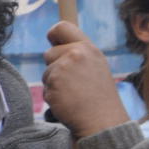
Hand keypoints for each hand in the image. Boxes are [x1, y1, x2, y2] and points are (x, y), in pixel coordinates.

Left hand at [40, 21, 129, 136]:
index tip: (54, 44)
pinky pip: (45, 89)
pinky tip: (68, 102)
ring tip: (74, 94)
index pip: (62, 27)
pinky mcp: (53, 84)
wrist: (102, 122)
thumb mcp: (96, 67)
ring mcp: (63, 69)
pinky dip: (53, 97)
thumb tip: (55, 45)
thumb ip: (78, 55)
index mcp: (88, 48)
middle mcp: (76, 54)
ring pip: (46, 73)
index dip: (53, 35)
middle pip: (49, 53)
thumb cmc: (100, 98)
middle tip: (73, 83)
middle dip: (54, 67)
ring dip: (54, 84)